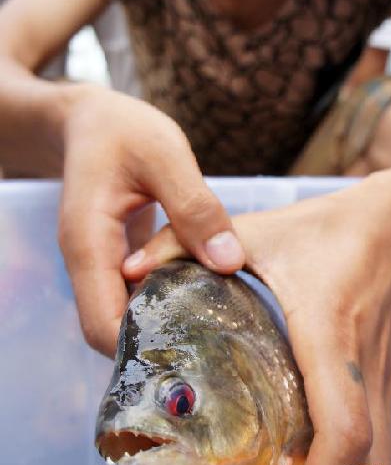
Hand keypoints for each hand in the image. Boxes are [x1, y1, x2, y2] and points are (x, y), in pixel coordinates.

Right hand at [59, 87, 243, 356]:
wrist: (90, 119)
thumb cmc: (124, 129)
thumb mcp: (165, 155)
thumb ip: (195, 207)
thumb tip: (229, 263)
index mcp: (89, 243)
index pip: (103, 325)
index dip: (144, 345)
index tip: (196, 345)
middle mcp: (86, 262)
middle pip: (110, 330)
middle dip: (156, 342)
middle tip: (214, 343)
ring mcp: (99, 262)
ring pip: (122, 315)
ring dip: (161, 323)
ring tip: (213, 325)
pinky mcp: (115, 257)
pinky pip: (133, 294)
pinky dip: (162, 300)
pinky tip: (200, 294)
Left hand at [125, 172, 390, 464]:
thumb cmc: (324, 229)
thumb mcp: (255, 229)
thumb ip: (185, 243)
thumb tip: (128, 272)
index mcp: (329, 334)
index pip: (342, 429)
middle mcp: (363, 367)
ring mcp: (381, 377)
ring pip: (383, 464)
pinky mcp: (385, 379)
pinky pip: (380, 445)